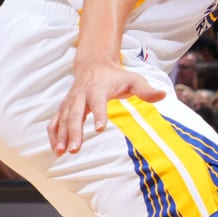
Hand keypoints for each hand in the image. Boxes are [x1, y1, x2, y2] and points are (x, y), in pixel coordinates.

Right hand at [48, 59, 166, 154]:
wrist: (95, 64)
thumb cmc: (117, 76)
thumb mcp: (134, 79)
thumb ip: (146, 90)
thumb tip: (163, 95)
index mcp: (98, 88)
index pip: (98, 102)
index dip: (99, 114)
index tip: (99, 129)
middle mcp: (81, 95)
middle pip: (75, 113)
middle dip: (74, 132)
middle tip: (75, 149)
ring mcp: (70, 101)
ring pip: (62, 119)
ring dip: (61, 136)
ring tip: (61, 152)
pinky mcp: (64, 106)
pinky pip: (55, 121)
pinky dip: (53, 134)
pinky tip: (56, 149)